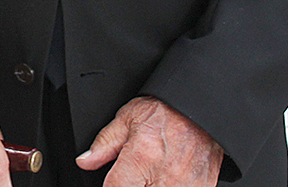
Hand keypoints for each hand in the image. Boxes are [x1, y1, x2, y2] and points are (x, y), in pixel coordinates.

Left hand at [76, 96, 222, 186]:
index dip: (110, 184)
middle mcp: (164, 177)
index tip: (114, 180)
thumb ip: (105, 143)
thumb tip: (85, 161)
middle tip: (135, 174)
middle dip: (132, 184)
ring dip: (150, 186)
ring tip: (149, 175)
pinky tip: (165, 178)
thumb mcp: (128, 117)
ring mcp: (184, 186)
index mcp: (142, 159)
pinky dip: (169, 186)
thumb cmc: (167, 111)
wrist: (201, 108)